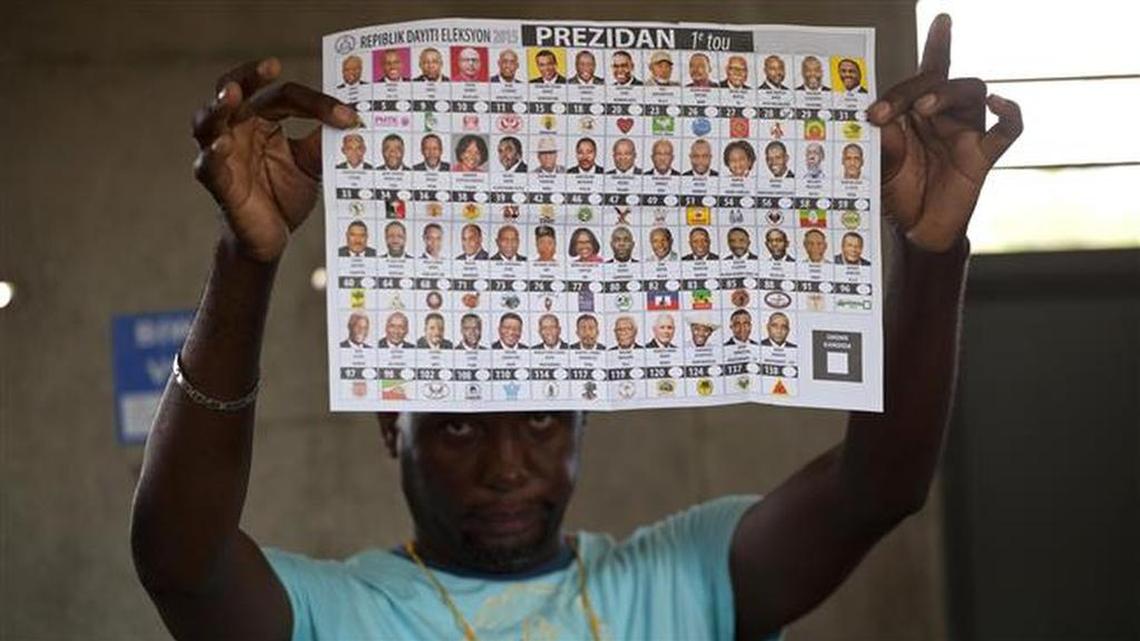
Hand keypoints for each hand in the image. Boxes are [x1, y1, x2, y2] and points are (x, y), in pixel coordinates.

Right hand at [192, 58, 356, 261]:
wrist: (272, 239)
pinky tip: (222, 146)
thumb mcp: (311, 165)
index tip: (349, 117)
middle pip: (235, 90)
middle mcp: (237, 129)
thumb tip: (353, 122)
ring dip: (219, 106)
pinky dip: (213, 154)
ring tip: (233, 95)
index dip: (317, 103)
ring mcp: (222, 154)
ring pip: (208, 121)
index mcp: (261, 120)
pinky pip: (208, 165)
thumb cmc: (285, 195)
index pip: (285, 98)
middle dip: (249, 76)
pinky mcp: (217, 183)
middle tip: (271, 65)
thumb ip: (323, 142)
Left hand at [869, 14, 1022, 251]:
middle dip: (912, 88)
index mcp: (919, 111)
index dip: (940, 44)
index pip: (930, 71)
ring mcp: (966, 132)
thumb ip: (885, 142)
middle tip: (884, 112)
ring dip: (947, 93)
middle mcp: (945, 115)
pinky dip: (1009, 113)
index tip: (943, 21)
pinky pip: (1008, 130)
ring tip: (923, 108)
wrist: (915, 230)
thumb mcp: (881, 165)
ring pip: (972, 91)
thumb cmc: (898, 193)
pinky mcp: (982, 156)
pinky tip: (998, 101)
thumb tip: (882, 120)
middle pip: (941, 79)